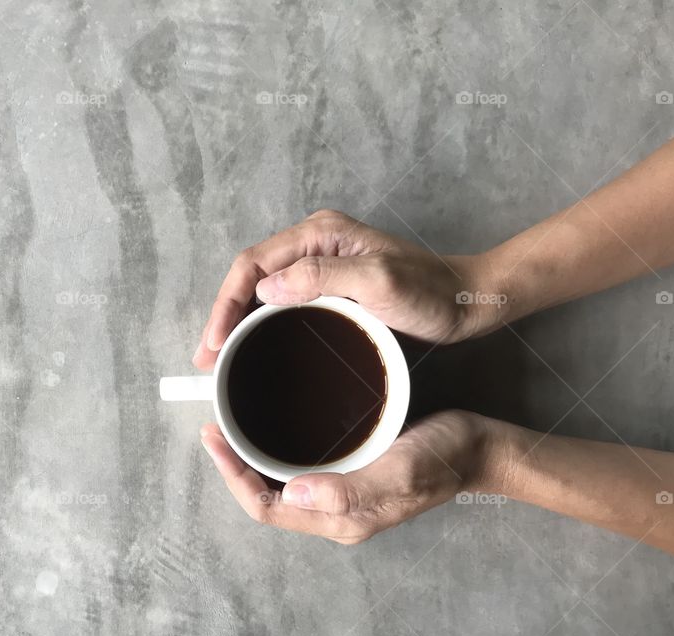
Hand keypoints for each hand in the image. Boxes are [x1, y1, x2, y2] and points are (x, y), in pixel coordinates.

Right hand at [193, 210, 497, 369]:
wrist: (465, 303)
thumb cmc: (430, 292)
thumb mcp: (379, 283)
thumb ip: (322, 277)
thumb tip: (264, 289)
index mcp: (320, 234)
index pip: (253, 263)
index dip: (226, 303)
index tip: (214, 344)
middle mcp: (315, 244)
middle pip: (251, 277)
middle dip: (224, 317)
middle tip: (208, 362)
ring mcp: (322, 266)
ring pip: (263, 292)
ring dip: (239, 325)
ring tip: (221, 362)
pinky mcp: (330, 288)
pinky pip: (284, 304)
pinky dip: (261, 327)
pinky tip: (254, 351)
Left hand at [200, 410, 500, 542]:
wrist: (480, 449)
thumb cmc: (444, 457)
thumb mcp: (401, 471)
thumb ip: (351, 490)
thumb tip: (294, 494)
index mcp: (341, 519)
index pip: (267, 506)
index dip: (233, 477)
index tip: (213, 438)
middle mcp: (336, 513)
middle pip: (268, 498)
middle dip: (235, 468)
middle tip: (214, 427)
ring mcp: (343, 496)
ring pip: (282, 484)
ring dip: (253, 460)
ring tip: (233, 425)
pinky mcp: (352, 475)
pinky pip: (302, 469)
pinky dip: (278, 449)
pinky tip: (272, 424)